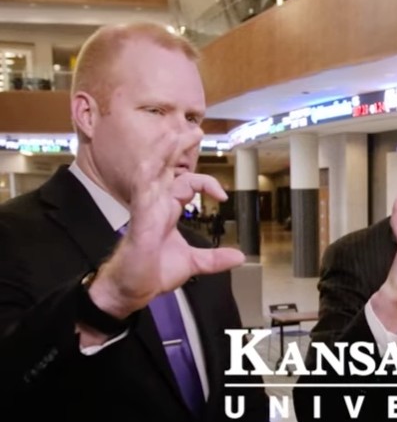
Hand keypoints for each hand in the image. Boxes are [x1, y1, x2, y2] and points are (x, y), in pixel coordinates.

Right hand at [89, 131, 244, 318]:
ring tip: (175, 134)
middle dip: (180, 148)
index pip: (187, 184)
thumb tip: (239, 256)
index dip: (207, 184)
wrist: (133, 290)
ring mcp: (146, 209)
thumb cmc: (153, 272)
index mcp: (167, 210)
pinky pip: (142, 192)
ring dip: (164, 152)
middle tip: (195, 131)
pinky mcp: (139, 219)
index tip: (223, 197)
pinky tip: (153, 162)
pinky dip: (149, 175)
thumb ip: (215, 258)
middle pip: (167, 168)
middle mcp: (156, 204)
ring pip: (153, 172)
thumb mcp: (193, 263)